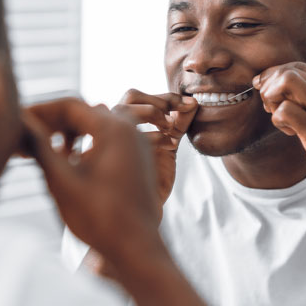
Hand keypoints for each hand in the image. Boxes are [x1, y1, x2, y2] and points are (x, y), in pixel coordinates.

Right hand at [22, 98, 162, 261]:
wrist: (138, 249)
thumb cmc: (101, 218)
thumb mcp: (61, 180)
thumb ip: (39, 146)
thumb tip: (18, 121)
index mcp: (114, 128)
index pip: (69, 105)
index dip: (39, 111)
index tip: (17, 122)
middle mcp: (130, 129)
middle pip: (82, 113)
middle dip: (51, 123)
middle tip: (25, 139)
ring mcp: (136, 144)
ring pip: (94, 126)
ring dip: (67, 134)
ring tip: (43, 152)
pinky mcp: (137, 159)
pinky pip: (107, 140)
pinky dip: (84, 144)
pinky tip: (67, 162)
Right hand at [113, 89, 197, 207]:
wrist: (144, 210)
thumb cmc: (152, 178)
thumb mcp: (169, 144)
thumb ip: (179, 123)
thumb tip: (193, 102)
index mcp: (124, 122)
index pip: (138, 96)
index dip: (164, 97)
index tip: (189, 103)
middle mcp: (114, 128)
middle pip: (130, 96)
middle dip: (157, 100)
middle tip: (178, 112)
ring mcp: (112, 139)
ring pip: (123, 108)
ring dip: (151, 112)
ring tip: (170, 126)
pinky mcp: (114, 155)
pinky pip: (129, 135)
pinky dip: (154, 135)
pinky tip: (169, 145)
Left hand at [254, 62, 305, 204]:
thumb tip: (275, 82)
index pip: (297, 66)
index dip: (274, 77)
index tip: (268, 93)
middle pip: (288, 71)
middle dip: (270, 87)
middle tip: (272, 108)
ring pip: (285, 83)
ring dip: (272, 100)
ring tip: (282, 119)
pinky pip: (285, 111)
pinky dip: (278, 119)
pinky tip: (289, 132)